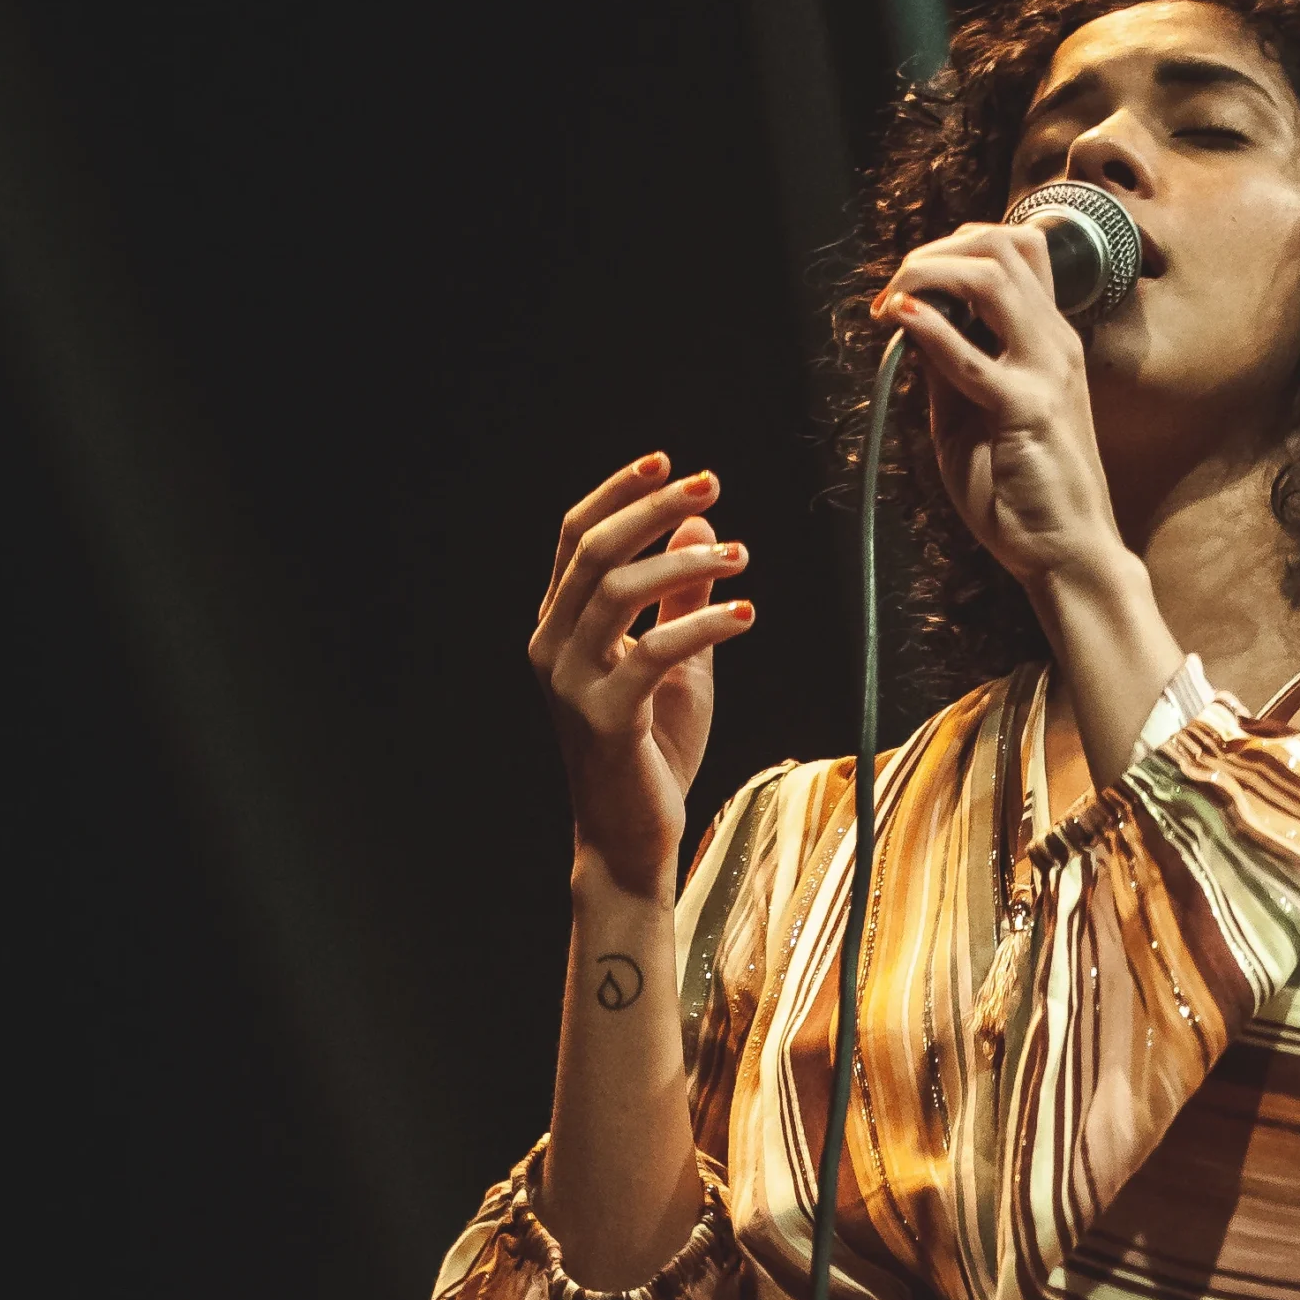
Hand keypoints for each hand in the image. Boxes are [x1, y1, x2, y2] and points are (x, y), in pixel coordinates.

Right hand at [529, 453, 752, 898]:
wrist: (632, 838)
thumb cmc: (650, 750)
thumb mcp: (675, 661)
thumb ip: (681, 595)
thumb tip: (699, 521)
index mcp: (560, 626)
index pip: (575, 537)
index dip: (619, 493)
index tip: (670, 462)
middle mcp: (552, 647)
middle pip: (593, 551)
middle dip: (651, 508)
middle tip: (709, 484)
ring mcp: (572, 684)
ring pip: (618, 591)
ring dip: (684, 562)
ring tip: (741, 554)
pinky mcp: (605, 719)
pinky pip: (653, 652)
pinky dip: (704, 624)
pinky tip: (747, 612)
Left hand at [875, 226, 1181, 786]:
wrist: (1068, 552)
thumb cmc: (1022, 490)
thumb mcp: (974, 414)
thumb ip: (949, 367)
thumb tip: (909, 326)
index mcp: (1049, 340)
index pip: (1017, 248)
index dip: (956, 247)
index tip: (911, 284)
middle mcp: (1054, 343)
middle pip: (1002, 245)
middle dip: (934, 252)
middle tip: (893, 289)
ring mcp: (1046, 372)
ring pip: (993, 276)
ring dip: (929, 275)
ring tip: (891, 301)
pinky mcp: (1026, 410)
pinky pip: (972, 357)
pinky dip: (930, 329)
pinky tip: (898, 320)